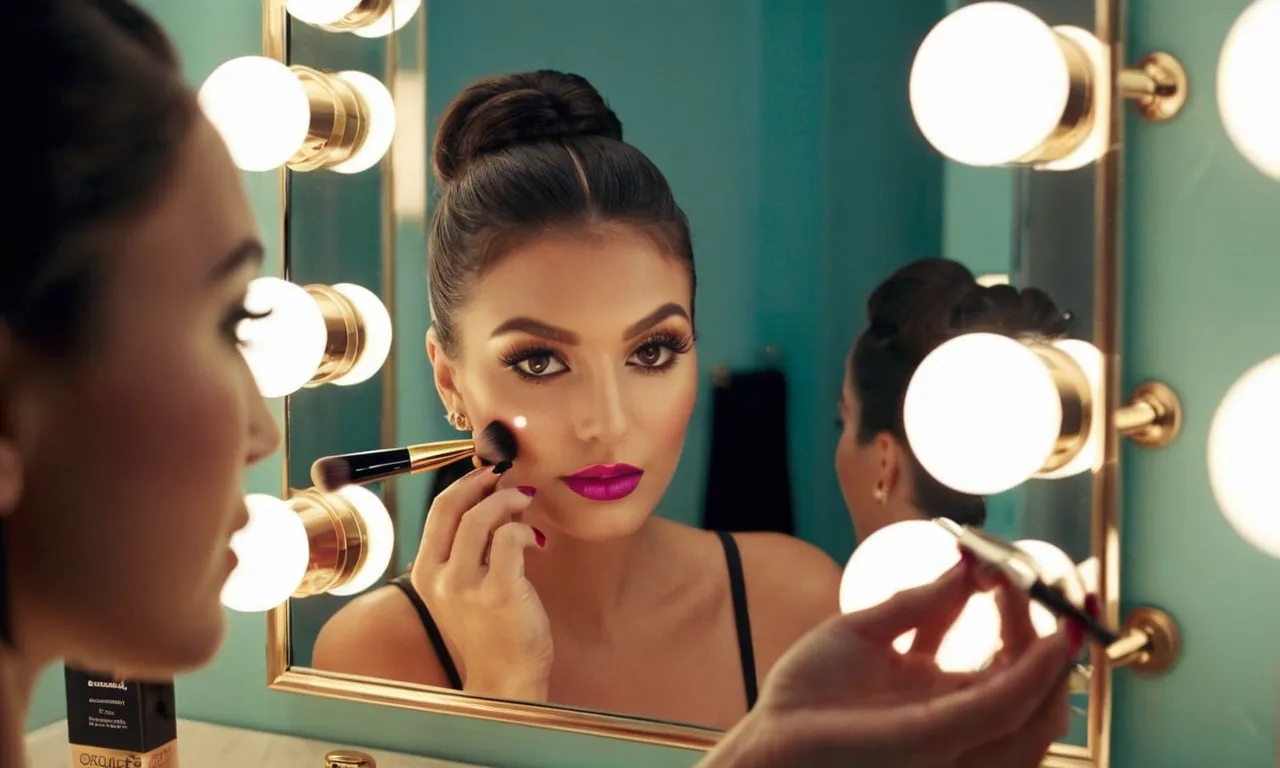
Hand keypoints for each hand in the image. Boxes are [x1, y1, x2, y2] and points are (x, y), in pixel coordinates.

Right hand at [410, 466, 551, 699]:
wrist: (504, 678)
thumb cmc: (491, 629)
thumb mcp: (466, 586)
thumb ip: (473, 546)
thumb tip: (495, 497)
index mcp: (426, 571)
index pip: (438, 510)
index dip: (464, 483)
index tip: (487, 474)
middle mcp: (438, 577)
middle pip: (455, 507)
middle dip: (484, 483)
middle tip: (509, 478)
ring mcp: (465, 586)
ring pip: (481, 518)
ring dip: (507, 500)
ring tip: (526, 502)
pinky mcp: (498, 593)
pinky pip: (510, 539)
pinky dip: (525, 530)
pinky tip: (536, 540)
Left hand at [700, 559, 1074, 767]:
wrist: (767, 743)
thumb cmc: (807, 699)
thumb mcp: (865, 633)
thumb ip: (919, 603)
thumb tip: (968, 565)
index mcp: (941, 694)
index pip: (1004, 656)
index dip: (1018, 610)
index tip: (1007, 561)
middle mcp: (958, 717)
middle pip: (1031, 681)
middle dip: (1043, 628)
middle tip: (1027, 576)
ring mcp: (954, 732)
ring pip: (1039, 707)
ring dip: (1049, 650)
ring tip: (1034, 595)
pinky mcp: (936, 737)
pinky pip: (1004, 709)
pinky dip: (1035, 674)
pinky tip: (1052, 640)